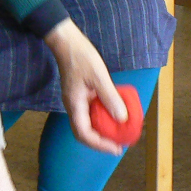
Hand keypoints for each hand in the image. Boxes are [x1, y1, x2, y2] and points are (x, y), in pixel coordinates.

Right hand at [44, 19, 124, 155]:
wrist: (67, 42)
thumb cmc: (81, 57)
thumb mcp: (99, 77)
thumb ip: (110, 98)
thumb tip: (123, 119)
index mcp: (75, 105)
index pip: (84, 134)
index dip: (100, 145)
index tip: (116, 148)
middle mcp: (74, 106)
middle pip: (85, 133)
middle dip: (102, 141)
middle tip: (120, 145)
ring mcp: (77, 101)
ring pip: (89, 123)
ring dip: (103, 130)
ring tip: (119, 132)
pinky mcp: (81, 95)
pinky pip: (92, 112)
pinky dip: (103, 116)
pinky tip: (115, 113)